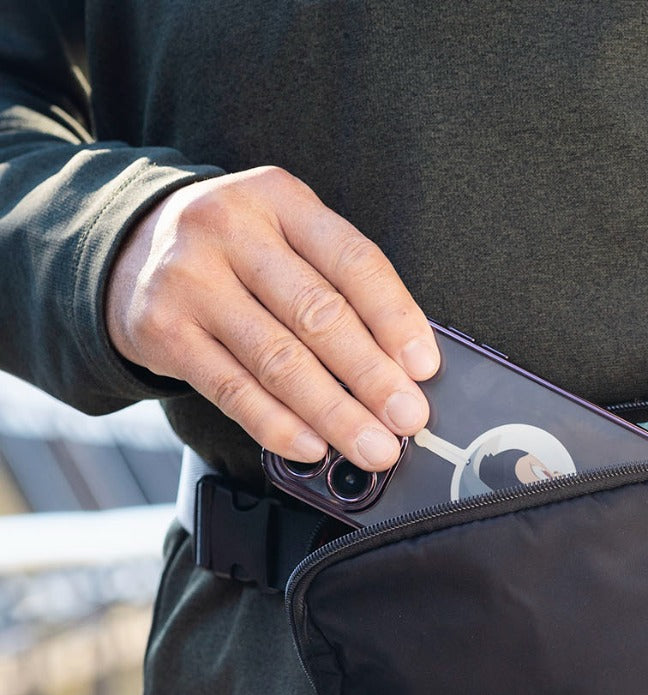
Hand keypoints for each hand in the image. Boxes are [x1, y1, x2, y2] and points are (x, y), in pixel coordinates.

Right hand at [104, 165, 438, 469]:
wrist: (128, 248)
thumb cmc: (235, 251)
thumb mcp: (287, 237)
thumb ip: (339, 285)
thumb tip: (403, 366)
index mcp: (279, 199)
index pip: (353, 261)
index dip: (396, 319)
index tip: (424, 368)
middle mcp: (229, 230)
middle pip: (317, 315)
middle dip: (372, 377)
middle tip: (407, 418)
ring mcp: (190, 280)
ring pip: (278, 360)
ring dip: (334, 413)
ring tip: (374, 447)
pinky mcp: (163, 331)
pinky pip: (232, 390)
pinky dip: (278, 426)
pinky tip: (313, 447)